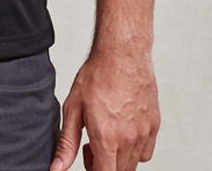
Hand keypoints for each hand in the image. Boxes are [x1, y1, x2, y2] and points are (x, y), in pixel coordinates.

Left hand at [50, 48, 159, 170]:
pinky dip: (135, 150)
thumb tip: (57, 167)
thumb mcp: (73, 108)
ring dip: (118, 158)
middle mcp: (129, 140)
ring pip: (133, 164)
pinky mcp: (154, 125)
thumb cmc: (98, 74)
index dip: (92, 170)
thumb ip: (66, 143)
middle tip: (91, 143)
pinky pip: (146, 152)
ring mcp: (144, 133)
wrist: (122, 53)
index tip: (86, 156)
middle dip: (102, 165)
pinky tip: (123, 132)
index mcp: (107, 139)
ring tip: (107, 135)